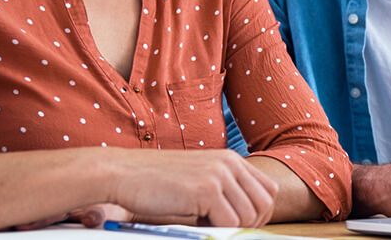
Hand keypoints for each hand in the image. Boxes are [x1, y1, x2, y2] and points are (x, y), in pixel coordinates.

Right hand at [98, 148, 278, 226]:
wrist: (121, 172)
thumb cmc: (153, 181)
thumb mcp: (196, 179)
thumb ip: (222, 191)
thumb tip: (245, 219)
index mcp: (229, 160)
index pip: (268, 190)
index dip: (260, 212)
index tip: (241, 224)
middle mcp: (228, 164)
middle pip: (264, 204)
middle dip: (250, 224)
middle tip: (223, 227)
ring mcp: (219, 175)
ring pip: (248, 216)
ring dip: (229, 227)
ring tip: (203, 222)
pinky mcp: (206, 189)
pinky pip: (230, 222)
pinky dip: (216, 230)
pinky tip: (195, 222)